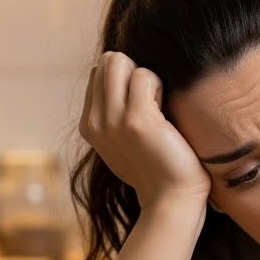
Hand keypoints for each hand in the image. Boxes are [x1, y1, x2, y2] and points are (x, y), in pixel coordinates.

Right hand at [79, 51, 210, 209]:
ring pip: (120, 62)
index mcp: (89, 125)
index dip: (124, 78)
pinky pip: (144, 75)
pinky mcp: (137, 120)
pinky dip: (159, 85)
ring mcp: (113, 120)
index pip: (98, 72)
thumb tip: (109, 71)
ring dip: (146, 77)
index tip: (141, 103)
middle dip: (132, 70)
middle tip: (151, 99)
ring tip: (157, 106)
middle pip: (106, 61)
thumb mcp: (122, 140)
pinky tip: (165, 112)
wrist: (171, 199)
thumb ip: (112, 112)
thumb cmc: (156, 168)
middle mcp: (95, 122)